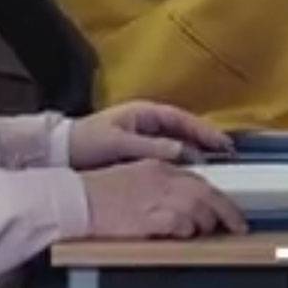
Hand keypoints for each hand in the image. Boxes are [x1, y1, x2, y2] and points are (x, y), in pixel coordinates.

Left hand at [70, 100, 234, 169]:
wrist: (59, 152)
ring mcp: (144, 136)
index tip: (224, 143)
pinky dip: (181, 161)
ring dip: (196, 151)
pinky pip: (167, 154)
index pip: (183, 119)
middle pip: (185, 130)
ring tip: (216, 165)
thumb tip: (185, 152)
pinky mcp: (138, 151)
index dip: (205, 131)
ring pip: (178, 142)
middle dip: (206, 140)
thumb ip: (152, 147)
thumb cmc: (86, 142)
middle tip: (228, 154)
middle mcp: (148, 122)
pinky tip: (190, 173)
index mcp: (145, 113)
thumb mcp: (119, 143)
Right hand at [79, 159, 247, 238]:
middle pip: (206, 194)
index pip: (200, 181)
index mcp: (159, 167)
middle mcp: (161, 180)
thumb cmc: (101, 193)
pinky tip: (185, 234)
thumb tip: (187, 201)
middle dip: (227, 212)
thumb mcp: (137, 178)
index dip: (220, 198)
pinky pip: (178, 224)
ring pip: (197, 209)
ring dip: (207, 223)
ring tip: (207, 232)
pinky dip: (187, 230)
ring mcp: (154, 198)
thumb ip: (163, 186)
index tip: (230, 211)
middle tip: (238, 226)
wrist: (75, 199)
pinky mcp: (145, 218)